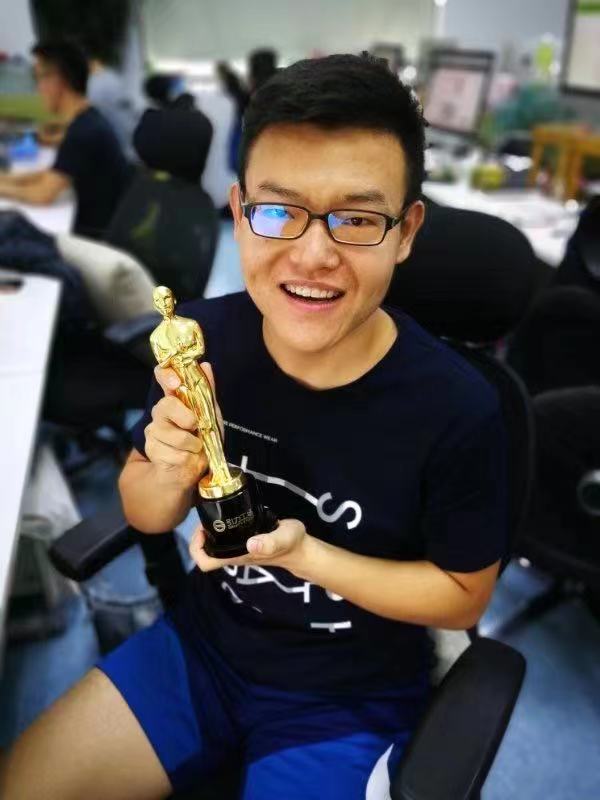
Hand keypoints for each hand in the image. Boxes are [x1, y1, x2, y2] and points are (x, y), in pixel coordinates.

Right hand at [144, 362, 221, 490]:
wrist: (189, 474)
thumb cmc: (201, 443)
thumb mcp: (211, 416)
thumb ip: (207, 392)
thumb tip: (206, 366)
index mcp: (175, 400)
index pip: (163, 376)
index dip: (166, 375)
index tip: (175, 383)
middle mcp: (161, 412)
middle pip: (165, 405)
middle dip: (187, 418)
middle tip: (196, 427)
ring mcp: (154, 431)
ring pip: (173, 434)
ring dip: (192, 445)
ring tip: (195, 449)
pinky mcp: (152, 450)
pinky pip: (173, 453)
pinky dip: (187, 459)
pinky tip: (185, 460)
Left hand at [189, 518, 310, 575]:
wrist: (301, 547)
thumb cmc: (291, 544)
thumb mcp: (283, 539)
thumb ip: (270, 542)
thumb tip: (251, 543)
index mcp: (238, 556)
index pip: (206, 563)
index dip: (197, 548)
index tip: (202, 529)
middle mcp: (234, 554)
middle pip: (205, 552)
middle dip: (199, 535)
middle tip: (207, 515)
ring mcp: (238, 548)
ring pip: (213, 545)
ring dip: (208, 530)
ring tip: (214, 511)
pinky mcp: (244, 540)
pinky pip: (224, 537)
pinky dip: (219, 526)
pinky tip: (225, 512)